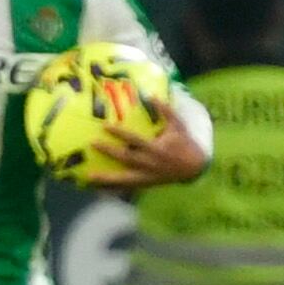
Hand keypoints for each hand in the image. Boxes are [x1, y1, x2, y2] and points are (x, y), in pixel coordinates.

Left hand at [68, 99, 210, 189]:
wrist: (194, 167)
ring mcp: (147, 176)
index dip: (120, 133)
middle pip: (126, 158)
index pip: (135, 140)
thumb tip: (151, 95)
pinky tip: (99, 189)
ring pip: (124, 178)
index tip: (105, 126)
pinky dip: (114, 189)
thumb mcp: (178, 125)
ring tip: (88, 177)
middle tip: (92, 144)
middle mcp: (150, 164)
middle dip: (109, 151)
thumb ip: (166, 110)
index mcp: (157, 149)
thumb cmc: (184, 143)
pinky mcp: (146, 184)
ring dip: (106, 178)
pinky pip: (127, 187)